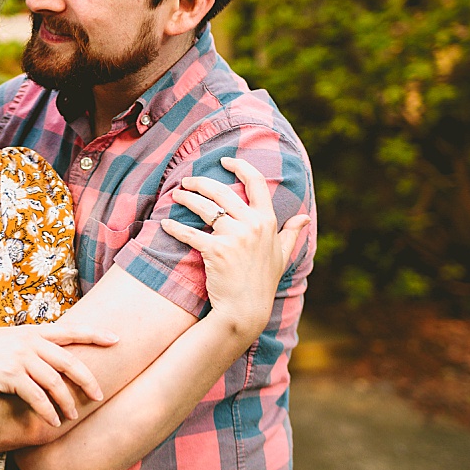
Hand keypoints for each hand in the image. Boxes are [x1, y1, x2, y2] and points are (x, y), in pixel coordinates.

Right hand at [0, 325, 118, 426]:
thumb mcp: (2, 341)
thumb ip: (25, 345)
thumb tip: (44, 355)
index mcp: (30, 332)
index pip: (70, 331)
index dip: (95, 334)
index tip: (117, 339)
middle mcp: (28, 342)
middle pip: (69, 361)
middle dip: (88, 380)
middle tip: (100, 395)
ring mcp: (19, 358)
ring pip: (55, 383)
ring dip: (66, 403)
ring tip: (71, 417)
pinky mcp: (8, 376)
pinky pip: (36, 397)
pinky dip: (47, 411)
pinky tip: (52, 422)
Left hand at [161, 156, 309, 340]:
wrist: (245, 309)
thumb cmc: (262, 282)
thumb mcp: (282, 256)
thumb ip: (291, 233)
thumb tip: (304, 218)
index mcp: (268, 221)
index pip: (256, 183)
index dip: (240, 167)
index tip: (225, 161)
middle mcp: (252, 224)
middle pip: (222, 191)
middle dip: (201, 182)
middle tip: (187, 181)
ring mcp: (234, 237)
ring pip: (205, 208)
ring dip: (187, 198)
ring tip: (177, 195)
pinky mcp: (216, 250)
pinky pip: (191, 233)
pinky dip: (175, 228)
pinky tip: (166, 224)